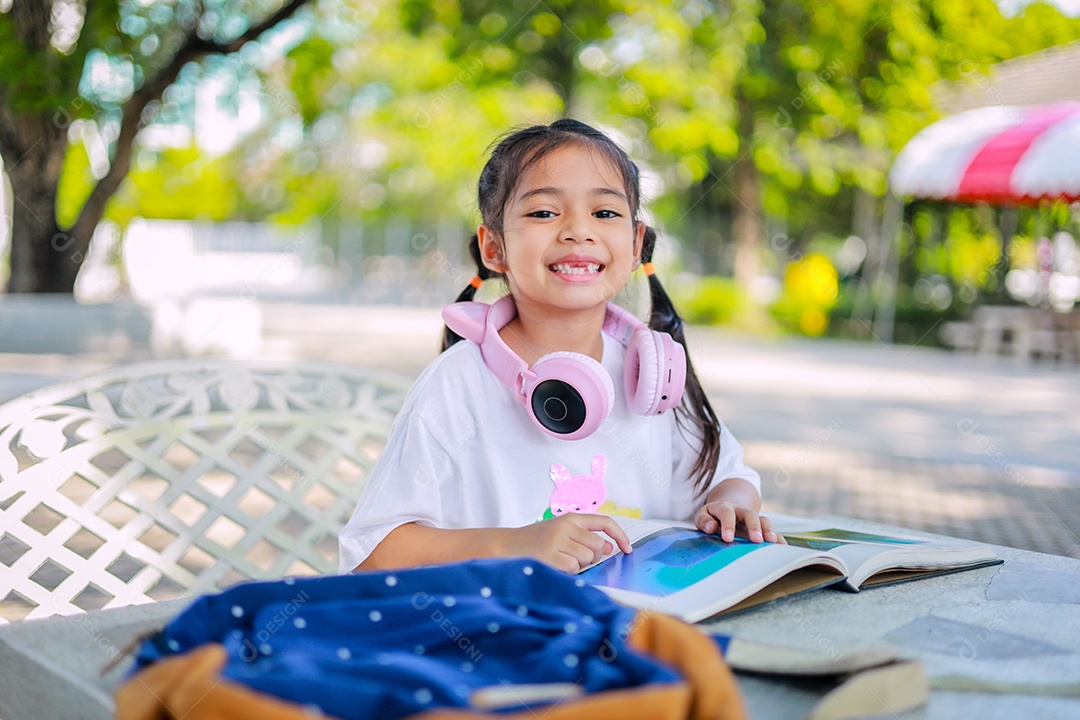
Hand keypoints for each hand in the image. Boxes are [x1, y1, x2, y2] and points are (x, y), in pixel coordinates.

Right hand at [500, 513, 632, 573]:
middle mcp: (566, 525)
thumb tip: (609, 548)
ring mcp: (557, 539)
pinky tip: (553, 566)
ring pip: (587, 558)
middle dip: (591, 557)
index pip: (605, 522)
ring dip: (577, 565)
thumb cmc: (534, 543)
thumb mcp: (560, 533)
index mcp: (571, 517)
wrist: (504, 546)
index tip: (627, 549)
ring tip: (559, 560)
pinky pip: (573, 568)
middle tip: (572, 557)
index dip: (620, 535)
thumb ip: (585, 538)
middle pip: (598, 546)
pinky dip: (567, 571)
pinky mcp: (550, 554)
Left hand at [695, 501, 784, 543]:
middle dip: (753, 526)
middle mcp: (741, 511)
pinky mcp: (761, 528)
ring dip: (768, 530)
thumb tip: (711, 527)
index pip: (727, 513)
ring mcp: (753, 519)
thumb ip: (704, 521)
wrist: (726, 510)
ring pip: (763, 521)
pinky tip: (783, 547)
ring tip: (772, 541)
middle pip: (749, 515)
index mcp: (725, 508)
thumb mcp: (703, 516)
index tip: (727, 538)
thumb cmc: (712, 517)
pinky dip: (778, 538)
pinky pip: (771, 531)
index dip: (728, 525)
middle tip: (757, 539)